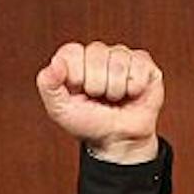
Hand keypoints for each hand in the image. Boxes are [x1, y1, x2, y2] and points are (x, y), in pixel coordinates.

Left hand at [36, 41, 161, 163]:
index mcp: (75, 58)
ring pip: (118, 63)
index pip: (73, 52)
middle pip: (97, 55)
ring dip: (116, 90)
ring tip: (114, 99)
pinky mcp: (144, 64)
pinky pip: (139, 66)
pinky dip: (135, 88)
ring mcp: (122, 56)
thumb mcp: (60, 110)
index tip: (79, 92)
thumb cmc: (89, 123)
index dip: (76, 76)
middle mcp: (98, 53)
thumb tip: (55, 63)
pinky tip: (131, 94)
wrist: (117, 141)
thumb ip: (48, 86)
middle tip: (99, 99)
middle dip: (97, 86)